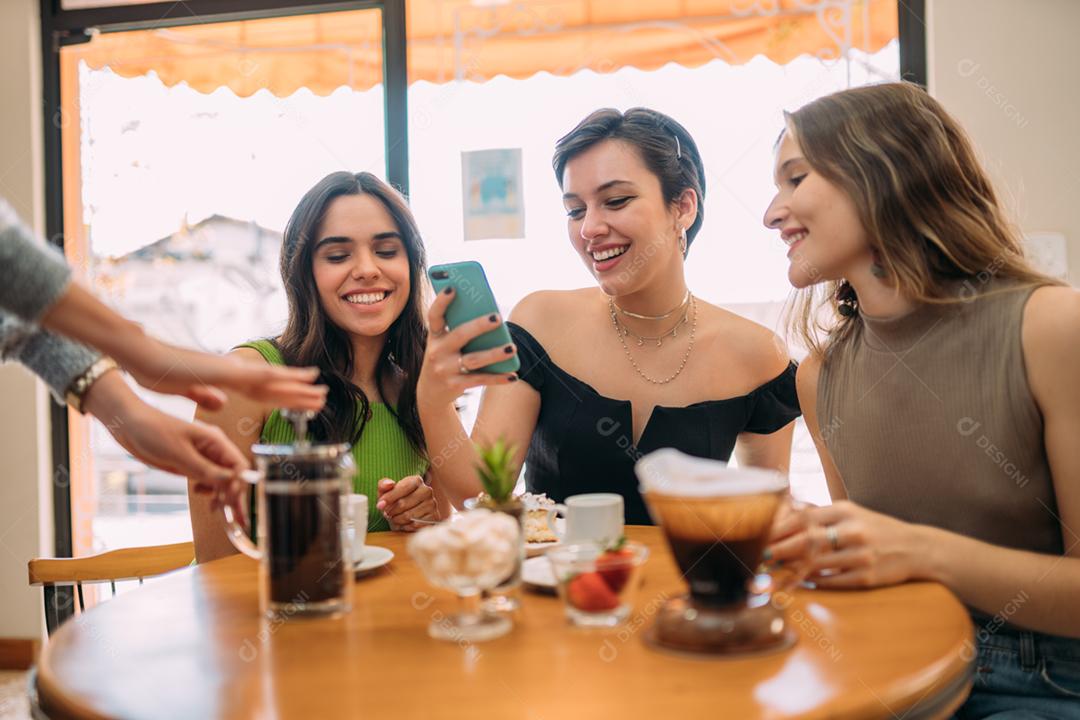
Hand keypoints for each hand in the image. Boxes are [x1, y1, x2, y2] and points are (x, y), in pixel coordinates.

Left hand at [83, 372, 248, 524]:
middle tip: (235, 518)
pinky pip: (207, 479)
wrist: (129, 425)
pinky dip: (208, 490)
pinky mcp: (191, 464)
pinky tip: (199, 493)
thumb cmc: (153, 431)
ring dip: (222, 495)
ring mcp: (202, 457)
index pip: (239, 465)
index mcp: (215, 441)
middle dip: (234, 495)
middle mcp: (213, 450)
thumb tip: (231, 481)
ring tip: (216, 509)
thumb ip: (205, 469)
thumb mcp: (179, 453)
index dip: (238, 484)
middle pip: (233, 475)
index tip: (230, 500)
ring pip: (221, 479)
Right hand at [119, 338, 327, 411]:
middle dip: (299, 393)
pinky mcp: (224, 370)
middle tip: (324, 397)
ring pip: (272, 380)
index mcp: (227, 379)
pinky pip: (255, 375)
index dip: (283, 397)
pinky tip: (293, 379)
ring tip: (321, 392)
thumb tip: (222, 402)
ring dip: (297, 386)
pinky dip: (275, 377)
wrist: (143, 358)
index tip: (302, 401)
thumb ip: (206, 395)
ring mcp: (231, 370)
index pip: (262, 391)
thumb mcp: (188, 389)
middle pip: (273, 386)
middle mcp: (234, 372)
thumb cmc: (160, 373)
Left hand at [376, 476, 437, 531]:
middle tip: (387, 513)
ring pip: (409, 516)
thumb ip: (383, 485)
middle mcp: (427, 490)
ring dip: (397, 520)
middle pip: (403, 503)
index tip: (379, 505)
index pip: (402, 488)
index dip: (389, 498)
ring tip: (395, 518)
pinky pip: (415, 525)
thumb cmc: (396, 500)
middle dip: (391, 511)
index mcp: (416, 480)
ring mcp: (432, 504)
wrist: (410, 513)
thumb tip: (389, 484)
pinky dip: (406, 526)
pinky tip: (404, 523)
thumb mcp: (386, 491)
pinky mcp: (434, 517)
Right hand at [416, 287, 518, 410]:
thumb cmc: (445, 359)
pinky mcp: (455, 385)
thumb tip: (493, 318)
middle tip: (497, 317)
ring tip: (511, 347)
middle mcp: (437, 351)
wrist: (429, 393)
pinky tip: (513, 375)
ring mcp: (445, 369)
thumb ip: (461, 330)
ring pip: (474, 359)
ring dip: (494, 354)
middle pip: (460, 335)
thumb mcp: (445, 344)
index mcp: (435, 336)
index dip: (442, 301)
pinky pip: (480, 380)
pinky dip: (498, 378)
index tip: (453, 288)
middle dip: (479, 325)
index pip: (434, 315)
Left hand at [765, 500, 930, 588]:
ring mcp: (861, 555)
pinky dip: (813, 581)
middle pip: (807, 540)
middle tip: (761, 556)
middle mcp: (853, 531)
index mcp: (846, 511)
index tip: (761, 535)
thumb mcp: (852, 513)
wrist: (916, 548)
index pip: (805, 517)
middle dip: (779, 549)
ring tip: (774, 571)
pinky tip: (800, 581)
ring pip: (817, 564)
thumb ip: (821, 515)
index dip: (779, 528)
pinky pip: (832, 581)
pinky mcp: (866, 577)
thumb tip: (783, 516)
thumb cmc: (875, 529)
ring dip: (792, 568)